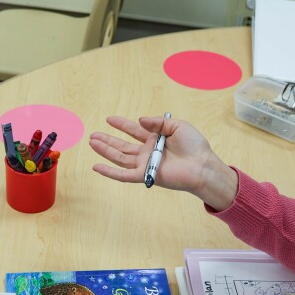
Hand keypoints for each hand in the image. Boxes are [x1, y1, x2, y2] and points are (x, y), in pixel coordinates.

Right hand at [89, 115, 238, 209]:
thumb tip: (139, 120)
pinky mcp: (145, 175)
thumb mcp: (177, 126)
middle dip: (108, 140)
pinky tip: (96, 167)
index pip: (134, 131)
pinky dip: (109, 172)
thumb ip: (157, 122)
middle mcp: (148, 152)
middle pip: (122, 145)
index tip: (109, 119)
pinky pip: (123, 174)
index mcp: (156, 139)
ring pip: (120, 157)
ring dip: (105, 151)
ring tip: (92, 143)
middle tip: (93, 135)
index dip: (121, 125)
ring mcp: (145, 164)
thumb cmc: (194, 146)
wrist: (202, 165)